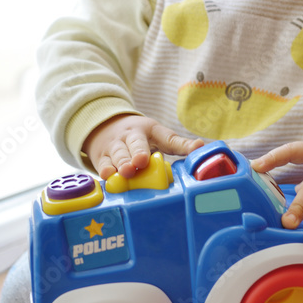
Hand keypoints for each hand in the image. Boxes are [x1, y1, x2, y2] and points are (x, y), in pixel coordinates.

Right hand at [84, 114, 203, 179]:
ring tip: (126, 172)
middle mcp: (131, 136)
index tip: (186, 148)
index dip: (177, 144)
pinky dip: (105, 170)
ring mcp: (114, 146)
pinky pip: (102, 164)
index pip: (166, 137)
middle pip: (135, 143)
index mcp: (150, 130)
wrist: (105, 127)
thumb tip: (202, 146)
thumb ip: (178, 144)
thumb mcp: (159, 136)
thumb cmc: (140, 138)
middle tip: (140, 162)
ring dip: (121, 163)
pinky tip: (108, 175)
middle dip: (138, 153)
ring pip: (118, 154)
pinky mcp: (101, 157)